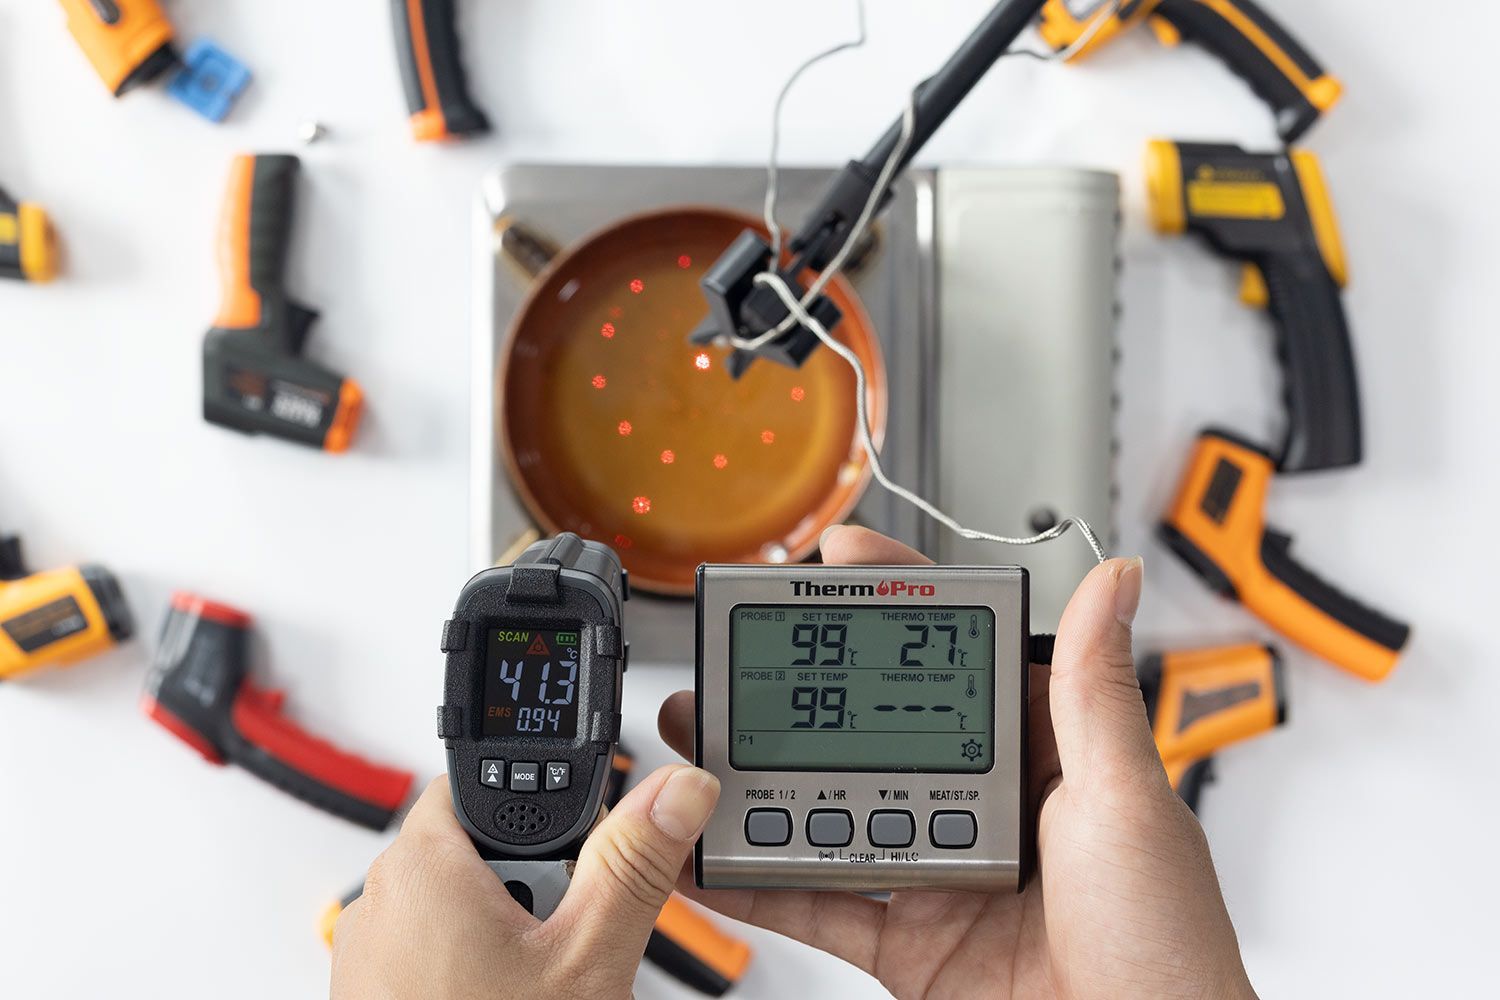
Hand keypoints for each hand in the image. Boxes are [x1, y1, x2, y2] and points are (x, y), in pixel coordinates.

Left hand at [330, 765, 719, 999]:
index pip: (486, 782)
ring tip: (541, 988)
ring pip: (461, 908)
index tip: (582, 856)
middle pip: (482, 850)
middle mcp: (380, 901)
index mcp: (423, 865)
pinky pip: (434, 957)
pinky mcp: (369, 997)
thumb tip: (675, 789)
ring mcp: (367, 957)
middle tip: (566, 942)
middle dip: (536, 884)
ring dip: (510, 932)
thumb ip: (634, 862)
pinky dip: (474, 973)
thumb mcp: (588, 958)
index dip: (548, 813)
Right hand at [658, 525, 1255, 999]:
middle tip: (742, 658)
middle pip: (878, 736)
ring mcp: (941, 876)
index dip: (904, 606)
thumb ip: (1094, 692)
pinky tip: (715, 855)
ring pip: (835, 815)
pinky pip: (820, 909)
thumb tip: (1114, 579)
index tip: (845, 562)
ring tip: (706, 742)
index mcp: (1046, 762)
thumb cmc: (1165, 949)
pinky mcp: (910, 947)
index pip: (965, 661)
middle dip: (806, 696)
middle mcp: (988, 811)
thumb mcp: (1124, 800)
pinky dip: (758, 887)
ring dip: (766, 783)